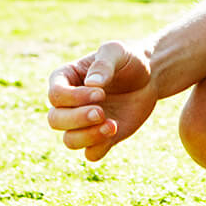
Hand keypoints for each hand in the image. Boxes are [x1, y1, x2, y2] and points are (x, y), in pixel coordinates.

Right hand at [47, 40, 157, 160]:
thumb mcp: (117, 52)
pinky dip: (99, 148)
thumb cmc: (128, 59)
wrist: (149, 76)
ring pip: (69, 141)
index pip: (56, 95)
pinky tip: (115, 130)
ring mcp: (83, 123)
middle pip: (56, 120)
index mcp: (65, 79)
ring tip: (112, 125)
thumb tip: (92, 83)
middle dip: (78, 119)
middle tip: (102, 112)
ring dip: (88, 136)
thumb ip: (104, 64)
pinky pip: (90, 153)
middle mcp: (69, 104)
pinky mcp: (100, 137)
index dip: (74, 98)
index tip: (101, 92)